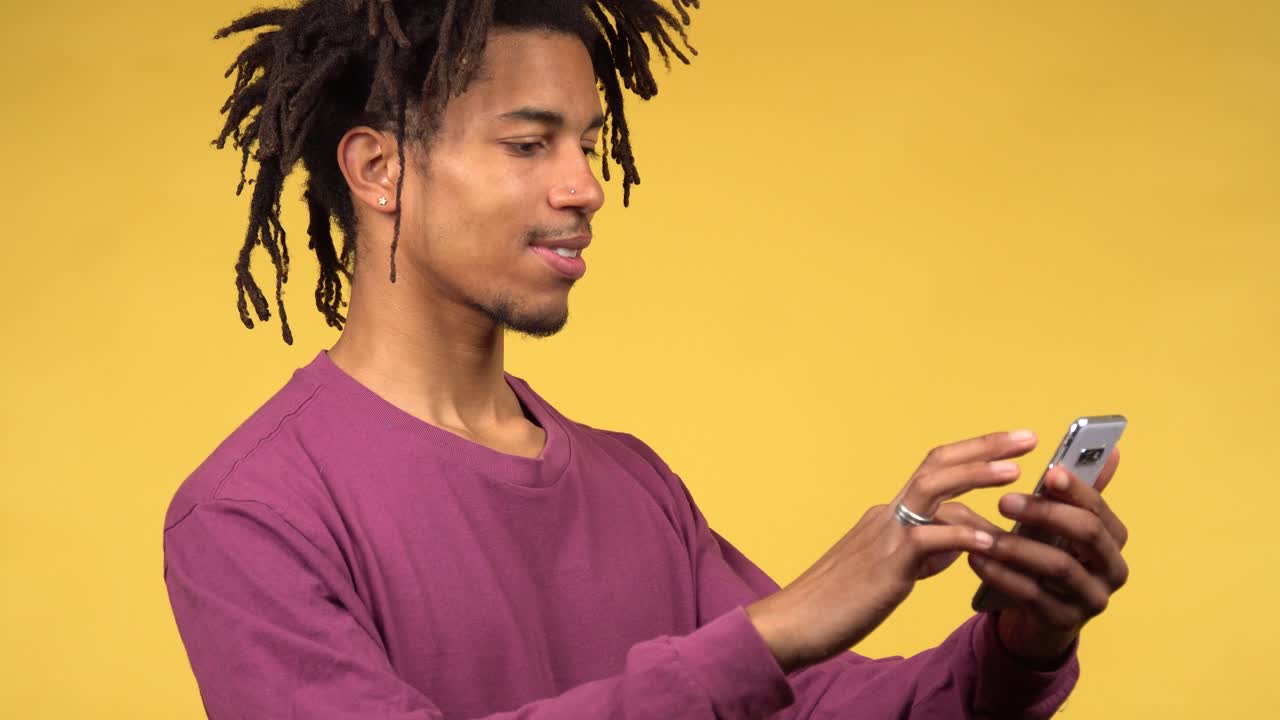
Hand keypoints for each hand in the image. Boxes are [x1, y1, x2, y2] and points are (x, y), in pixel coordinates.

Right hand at [746, 430, 1038, 672]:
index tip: (1011, 446)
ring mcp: (884, 536)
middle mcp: (886, 515)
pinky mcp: (885, 565)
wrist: (792, 624)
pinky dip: (962, 537)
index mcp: (887, 516)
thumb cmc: (835, 605)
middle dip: (983, 448)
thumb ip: (919, 554)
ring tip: (1014, 472)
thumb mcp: (885, 572)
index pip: (934, 471)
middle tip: (1026, 437)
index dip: (973, 454)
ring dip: (975, 476)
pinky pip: (928, 541)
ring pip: (932, 489)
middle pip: (936, 465)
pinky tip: (992, 543)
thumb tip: (953, 546)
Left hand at [967, 448, 1128, 663]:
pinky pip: (1033, 595)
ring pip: (1058, 566)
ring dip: (1016, 546)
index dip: (1075, 489)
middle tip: (1004, 500)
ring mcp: (1091, 599)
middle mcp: (1112, 569)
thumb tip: (1112, 449)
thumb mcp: (1062, 525)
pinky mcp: (1064, 621)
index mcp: (1114, 539)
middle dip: (1045, 513)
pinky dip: (1002, 575)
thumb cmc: (1050, 555)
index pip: (1099, 508)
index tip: (1048, 471)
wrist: (1041, 615)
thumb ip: (1077, 492)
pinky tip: (976, 559)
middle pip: (1086, 534)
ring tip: (982, 534)